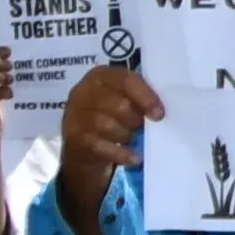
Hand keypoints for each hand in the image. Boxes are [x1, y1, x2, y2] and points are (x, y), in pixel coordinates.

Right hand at [60, 66, 163, 186]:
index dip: (146, 97)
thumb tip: (161, 110)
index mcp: (101, 76)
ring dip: (126, 135)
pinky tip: (134, 158)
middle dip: (135, 119)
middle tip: (141, 126)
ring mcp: (75, 115)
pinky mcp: (73, 137)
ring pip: (109, 126)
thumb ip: (139, 95)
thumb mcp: (123, 96)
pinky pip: (102, 147)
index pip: (126, 81)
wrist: (83, 141)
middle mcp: (84, 91)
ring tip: (131, 136)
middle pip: (119, 105)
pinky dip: (122, 154)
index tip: (159, 113)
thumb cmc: (111, 112)